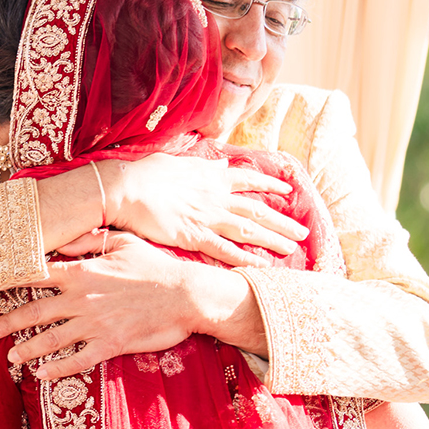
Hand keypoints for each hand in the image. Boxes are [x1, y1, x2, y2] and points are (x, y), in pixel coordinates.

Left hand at [0, 231, 263, 378]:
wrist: (186, 295)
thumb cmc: (157, 266)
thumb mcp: (124, 243)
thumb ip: (90, 241)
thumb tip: (64, 241)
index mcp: (83, 272)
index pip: (37, 275)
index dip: (12, 280)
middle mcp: (82, 299)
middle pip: (35, 311)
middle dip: (8, 322)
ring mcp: (94, 324)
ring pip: (51, 339)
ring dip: (27, 348)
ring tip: (11, 356)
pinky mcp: (110, 344)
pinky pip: (77, 360)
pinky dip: (58, 368)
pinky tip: (43, 374)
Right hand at [112, 153, 309, 266]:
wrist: (125, 188)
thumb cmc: (145, 174)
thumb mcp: (179, 162)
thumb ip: (204, 165)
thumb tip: (221, 163)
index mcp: (212, 176)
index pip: (249, 179)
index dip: (270, 185)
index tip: (288, 191)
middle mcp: (216, 196)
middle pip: (257, 209)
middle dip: (282, 221)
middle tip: (303, 232)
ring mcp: (207, 216)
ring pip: (249, 229)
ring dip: (272, 239)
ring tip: (292, 248)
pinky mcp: (194, 236)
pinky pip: (226, 250)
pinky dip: (246, 258)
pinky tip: (263, 266)